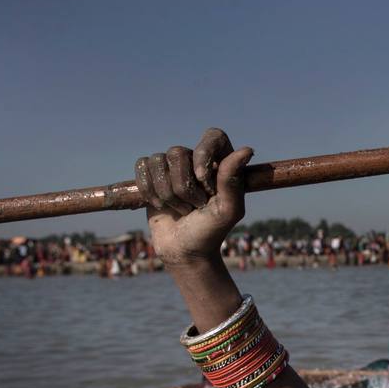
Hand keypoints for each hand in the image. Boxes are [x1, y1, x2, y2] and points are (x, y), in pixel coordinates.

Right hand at [135, 128, 253, 267]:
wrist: (184, 250)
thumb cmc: (210, 232)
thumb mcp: (228, 210)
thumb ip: (233, 180)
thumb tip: (247, 150)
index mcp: (221, 165)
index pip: (213, 137)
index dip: (204, 154)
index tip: (202, 180)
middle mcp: (196, 161)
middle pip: (178, 152)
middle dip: (183, 187)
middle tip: (195, 206)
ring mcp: (173, 168)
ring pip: (157, 160)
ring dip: (166, 193)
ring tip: (180, 209)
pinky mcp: (152, 176)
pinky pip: (142, 166)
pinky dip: (148, 190)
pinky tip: (160, 205)